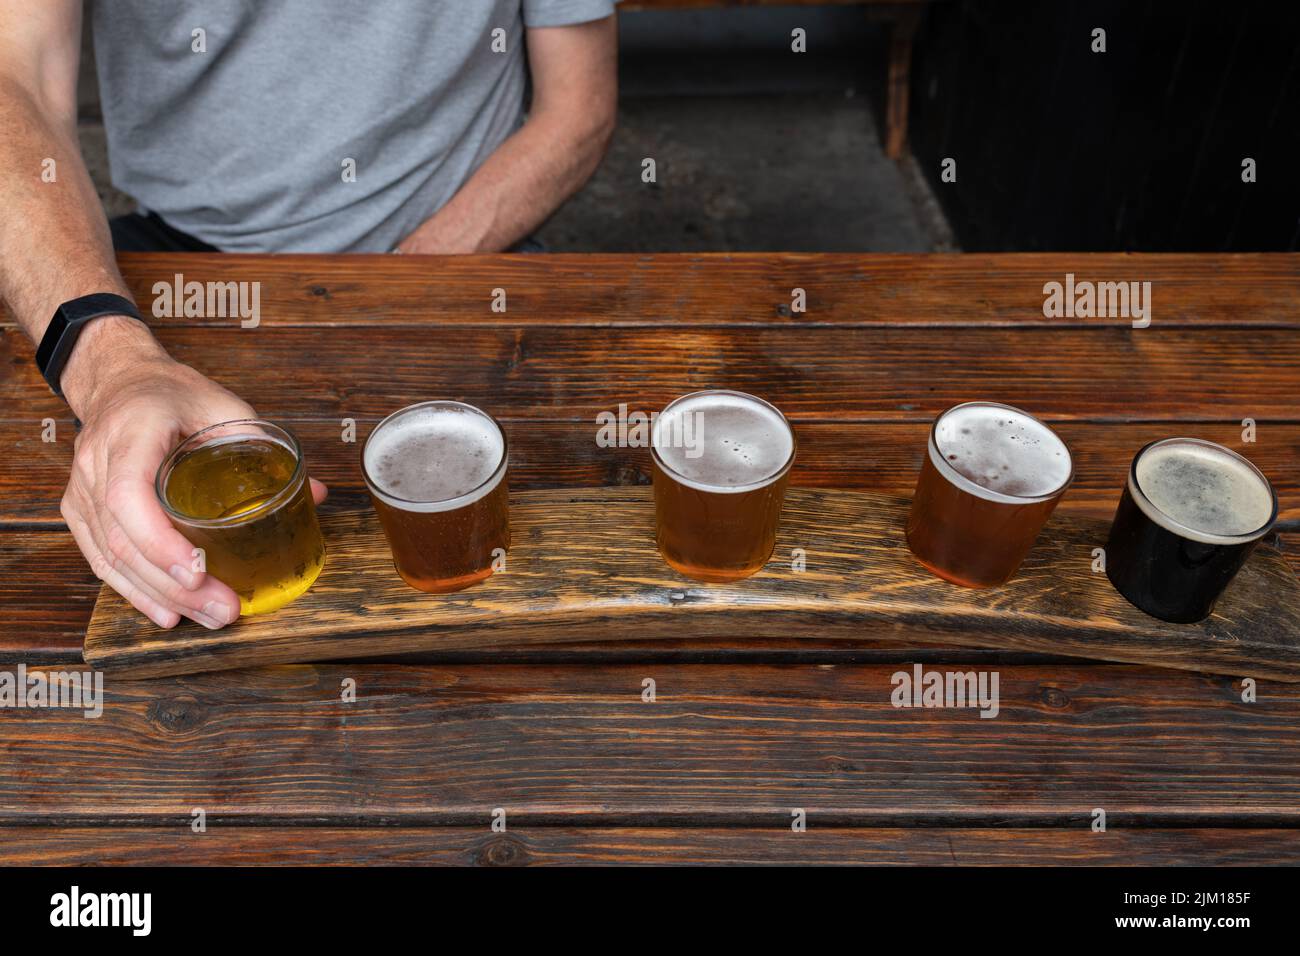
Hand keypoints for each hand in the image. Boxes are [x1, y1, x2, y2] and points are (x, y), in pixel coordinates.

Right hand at [59, 321, 326, 628]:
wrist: (120, 381)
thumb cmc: (172, 393)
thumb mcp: (222, 405)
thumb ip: (264, 447)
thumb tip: (316, 495)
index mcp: (132, 432)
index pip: (128, 495)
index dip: (159, 541)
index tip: (198, 572)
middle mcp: (97, 462)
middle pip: (123, 538)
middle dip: (174, 585)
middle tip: (223, 610)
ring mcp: (81, 488)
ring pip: (109, 556)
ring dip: (159, 596)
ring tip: (207, 617)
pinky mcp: (79, 509)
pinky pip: (99, 558)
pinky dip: (134, 590)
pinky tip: (167, 612)